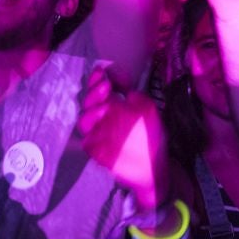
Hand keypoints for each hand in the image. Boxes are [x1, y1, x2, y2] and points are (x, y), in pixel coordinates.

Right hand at [78, 69, 167, 211]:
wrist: (153, 166)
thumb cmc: (149, 135)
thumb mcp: (145, 108)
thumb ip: (132, 94)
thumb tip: (119, 80)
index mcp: (112, 105)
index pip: (98, 89)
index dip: (97, 79)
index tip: (103, 72)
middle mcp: (102, 118)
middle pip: (88, 102)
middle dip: (94, 92)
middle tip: (106, 87)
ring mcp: (98, 135)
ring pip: (84, 122)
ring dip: (90, 112)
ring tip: (103, 109)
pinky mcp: (98, 152)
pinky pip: (88, 144)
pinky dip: (91, 137)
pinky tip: (99, 133)